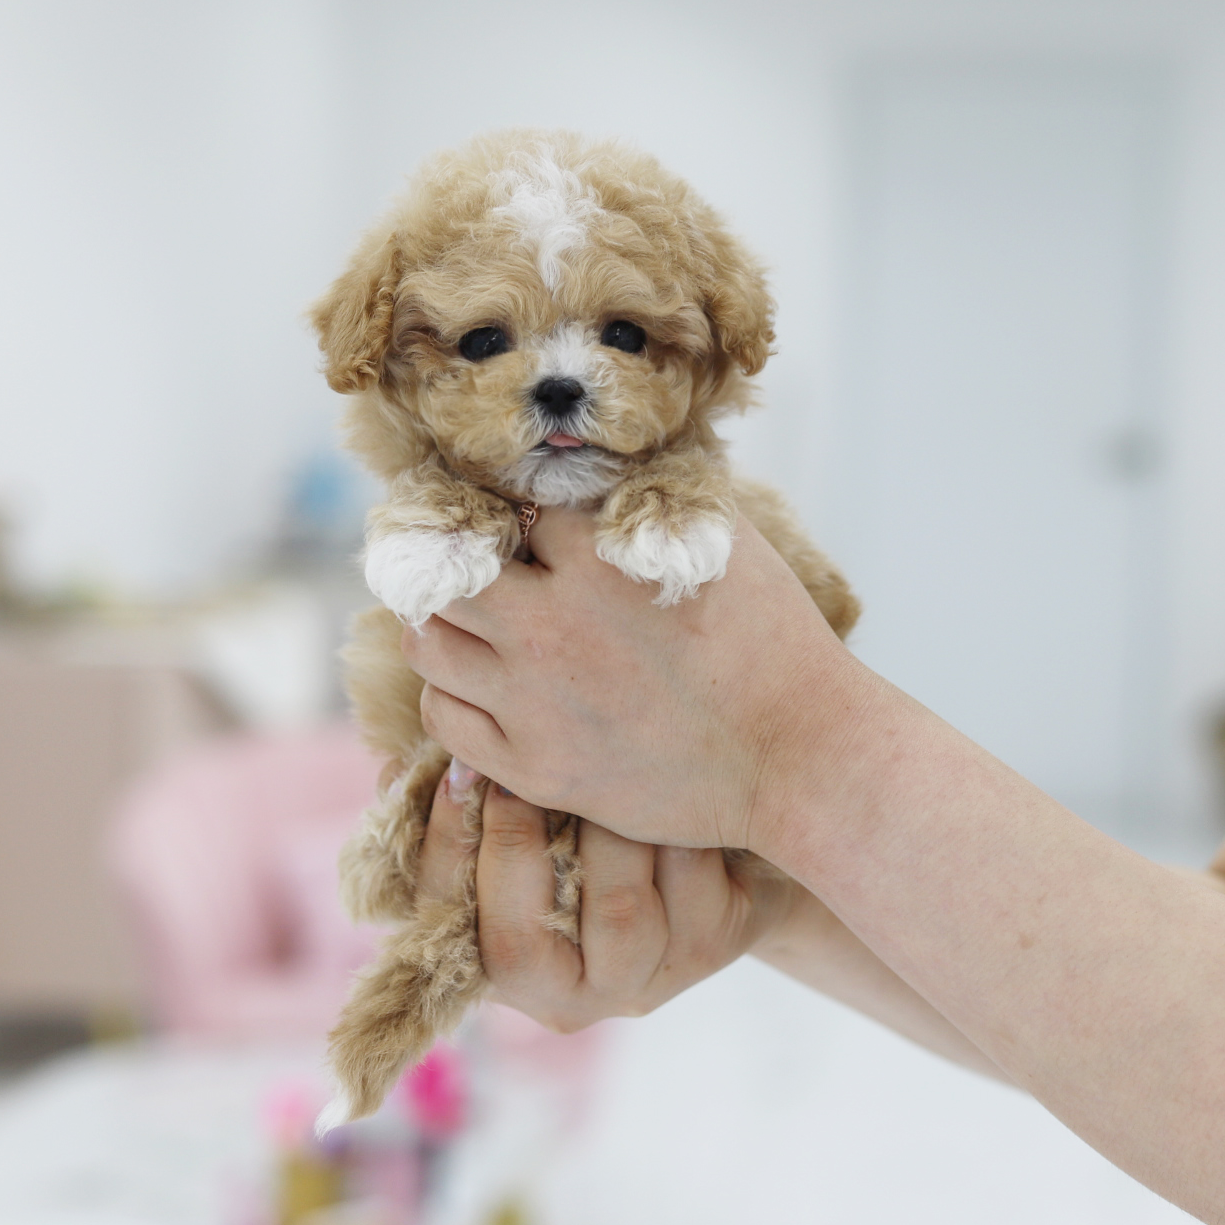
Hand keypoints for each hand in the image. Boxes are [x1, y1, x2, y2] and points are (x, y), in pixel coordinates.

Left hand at [401, 508, 866, 851]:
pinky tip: (482, 682)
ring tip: (468, 620)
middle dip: (455, 559)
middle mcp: (546, 626)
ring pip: (428, 642)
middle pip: (442, 570)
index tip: (522, 517)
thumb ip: (652, 493)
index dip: (517, 507)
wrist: (797, 755)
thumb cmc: (772, 640)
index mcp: (591, 558)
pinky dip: (452, 692)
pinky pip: (444, 717)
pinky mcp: (532, 767)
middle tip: (469, 563)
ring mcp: (531, 701)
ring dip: (440, 622)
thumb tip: (607, 457)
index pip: (509, 504)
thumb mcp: (720, 537)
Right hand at [415, 760, 789, 1029]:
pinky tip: (673, 783)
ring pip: (617, 911)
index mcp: (500, 965)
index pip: (444, 923)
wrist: (717, 847)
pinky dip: (674, 823)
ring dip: (607, 827)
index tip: (457, 769)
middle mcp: (567, 997)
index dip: (445, 847)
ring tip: (607, 767)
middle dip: (515, 840)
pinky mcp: (709, 948)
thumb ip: (465, 803)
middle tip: (521, 767)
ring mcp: (642, 979)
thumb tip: (398, 764)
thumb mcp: (529, 819)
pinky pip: (687, 879)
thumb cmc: (595, 824)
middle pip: (519, 944)